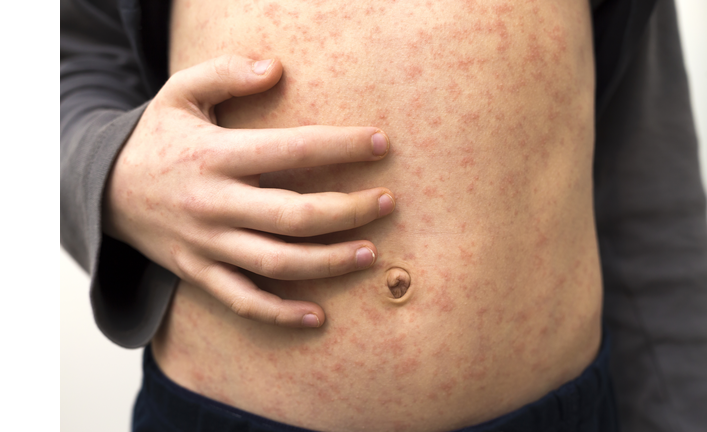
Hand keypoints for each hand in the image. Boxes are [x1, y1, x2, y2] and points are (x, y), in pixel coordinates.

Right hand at [103, 55, 394, 327]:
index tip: (380, 143)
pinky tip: (317, 316)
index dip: (341, 147)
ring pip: (276, 263)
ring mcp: (206, 244)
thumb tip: (276, 69)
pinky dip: (280, 313)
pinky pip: (243, 301)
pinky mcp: (198, 272)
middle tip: (386, 202)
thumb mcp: (179, 93)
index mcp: (215, 156)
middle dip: (348, 210)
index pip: (291, 150)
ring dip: (328, 262)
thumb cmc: (155, 139)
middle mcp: (213, 204)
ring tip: (370, 253)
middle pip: (293, 215)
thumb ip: (224, 73)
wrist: (101, 190)